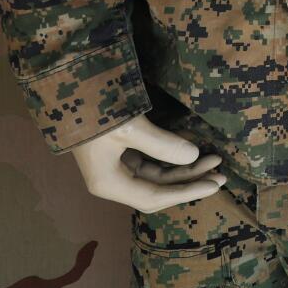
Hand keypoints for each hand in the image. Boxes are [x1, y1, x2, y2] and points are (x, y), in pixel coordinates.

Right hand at [68, 115, 225, 211]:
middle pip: (158, 189)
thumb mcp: (129, 128)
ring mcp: (115, 166)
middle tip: (221, 172)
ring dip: (184, 168)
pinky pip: (151, 162)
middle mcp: (112, 181)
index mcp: (109, 184)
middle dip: (189, 181)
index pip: (154, 198)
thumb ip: (162, 144)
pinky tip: (192, 150)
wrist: (66, 89)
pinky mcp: (119, 152)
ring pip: (157, 175)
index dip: (186, 192)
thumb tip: (193, 155)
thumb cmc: (93, 111)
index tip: (215, 184)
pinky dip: (172, 157)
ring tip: (214, 159)